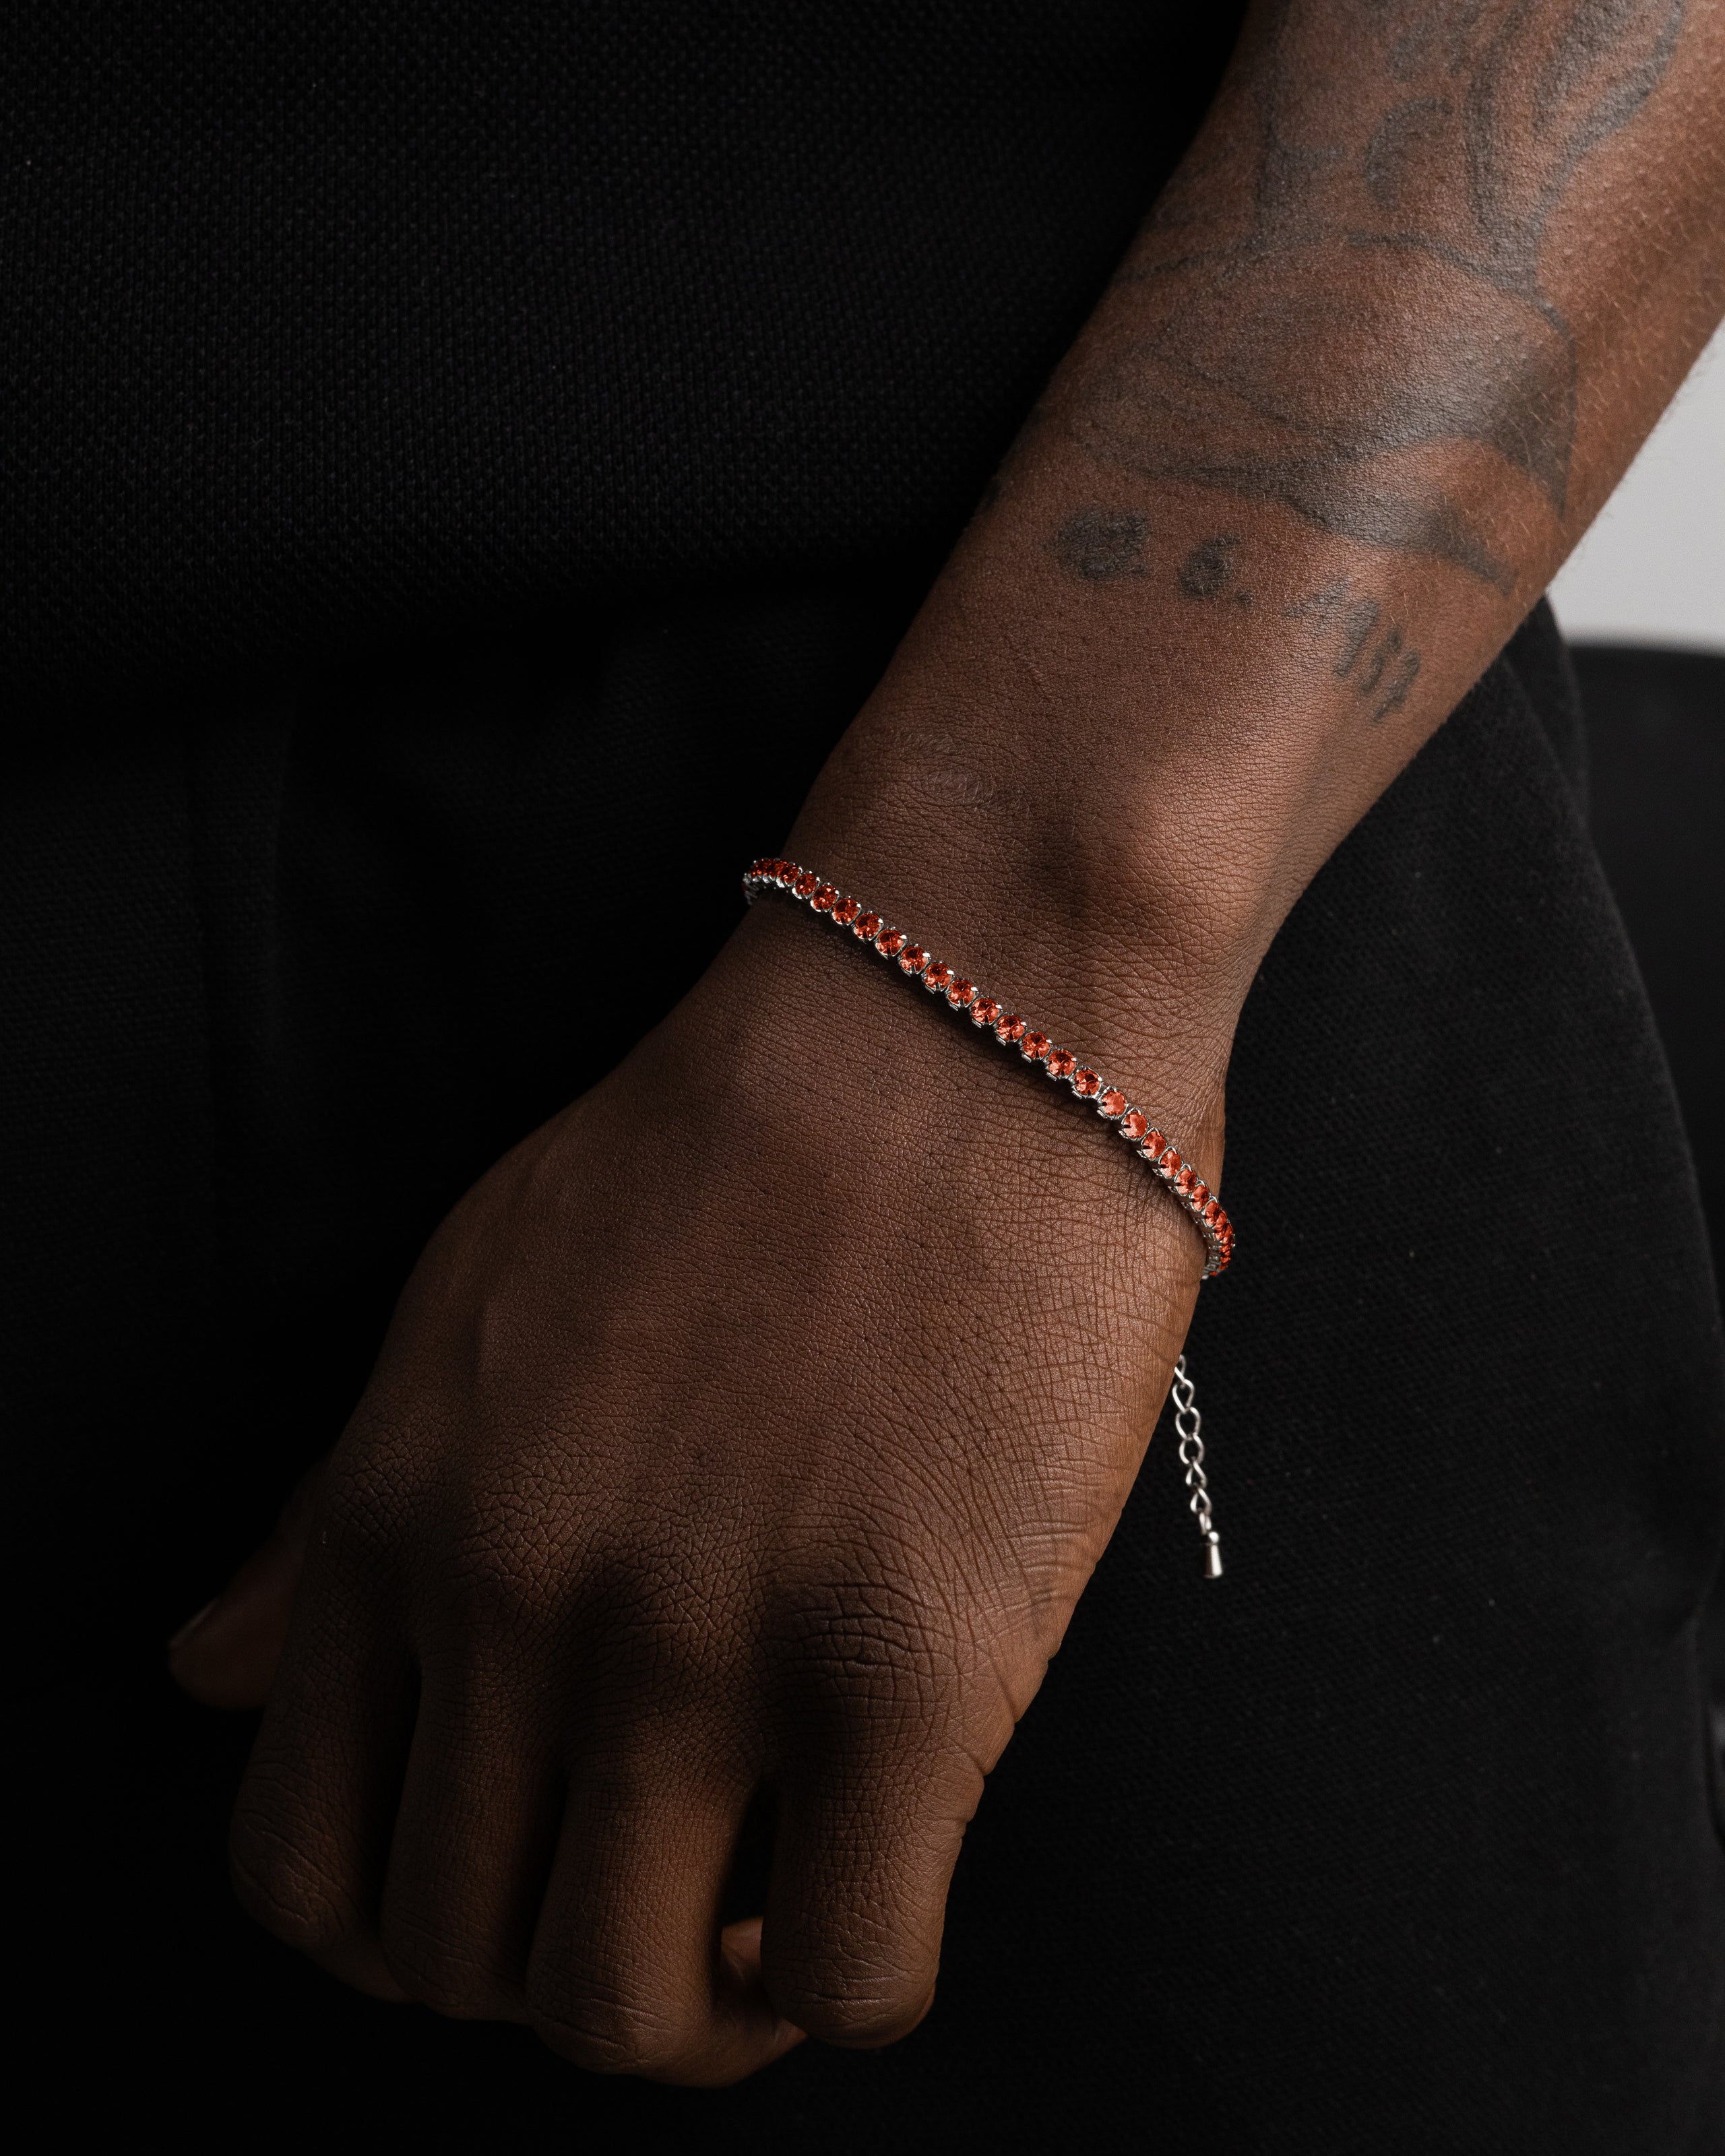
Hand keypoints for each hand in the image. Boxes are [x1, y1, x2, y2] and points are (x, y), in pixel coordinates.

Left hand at [202, 893, 1216, 2085]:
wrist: (955, 1012)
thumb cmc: (723, 1144)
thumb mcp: (466, 1300)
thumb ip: (333, 1510)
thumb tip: (210, 1669)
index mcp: (397, 1517)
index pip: (300, 1863)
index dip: (397, 1924)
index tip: (509, 1873)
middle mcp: (519, 1604)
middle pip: (461, 1964)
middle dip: (550, 1972)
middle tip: (660, 1893)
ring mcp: (708, 1648)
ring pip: (630, 2015)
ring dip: (696, 2016)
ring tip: (764, 1919)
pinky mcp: (911, 1668)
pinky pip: (852, 1973)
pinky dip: (846, 1983)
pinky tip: (870, 1879)